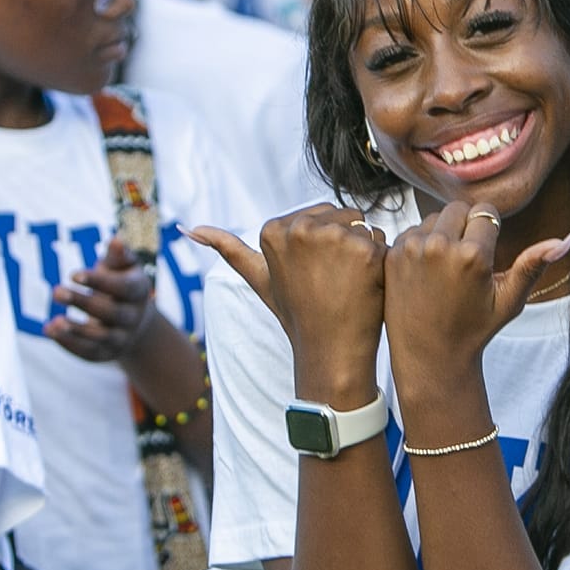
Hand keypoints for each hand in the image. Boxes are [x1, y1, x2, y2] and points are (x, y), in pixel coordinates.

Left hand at [45, 234, 158, 363]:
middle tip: (56, 291)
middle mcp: (133, 317)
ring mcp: (121, 338)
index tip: (74, 274)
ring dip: (75, 331)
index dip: (99, 282)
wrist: (133, 319)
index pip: (122, 288)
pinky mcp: (106, 353)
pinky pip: (88, 352)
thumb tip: (116, 240)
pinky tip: (49, 329)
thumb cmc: (121, 282)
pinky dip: (68, 343)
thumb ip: (119, 255)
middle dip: (82, 303)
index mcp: (139, 292)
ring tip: (55, 322)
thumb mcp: (123, 266)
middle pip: (110, 313)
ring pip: (100, 338)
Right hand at [191, 206, 387, 389]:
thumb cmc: (297, 316)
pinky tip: (366, 287)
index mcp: (273, 229)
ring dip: (365, 252)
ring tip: (348, 285)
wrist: (328, 354)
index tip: (314, 276)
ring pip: (364, 226)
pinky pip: (383, 240)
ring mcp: (331, 237)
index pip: (319, 216)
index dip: (325, 246)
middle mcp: (299, 227)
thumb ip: (228, 249)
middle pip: (343, 216)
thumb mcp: (259, 279)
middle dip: (346, 245)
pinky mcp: (363, 250)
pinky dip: (381, 262)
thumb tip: (186, 228)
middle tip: (333, 283)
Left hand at [382, 202, 569, 388]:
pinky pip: (413, 230)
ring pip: (435, 217)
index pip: (487, 213)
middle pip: (459, 208)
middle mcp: (440, 245)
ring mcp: (412, 248)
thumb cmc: (474, 329)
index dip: (491, 231)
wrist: (429, 356)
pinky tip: (427, 271)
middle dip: (467, 226)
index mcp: (473, 254)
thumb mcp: (509, 300)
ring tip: (447, 267)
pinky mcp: (393, 254)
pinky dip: (422, 243)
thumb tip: (565, 238)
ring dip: (443, 233)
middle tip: (468, 259)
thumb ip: (533, 265)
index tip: (487, 254)